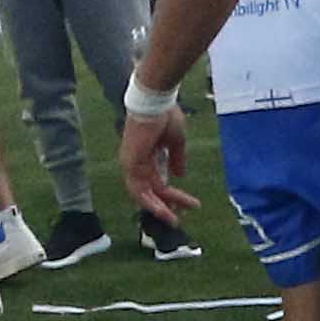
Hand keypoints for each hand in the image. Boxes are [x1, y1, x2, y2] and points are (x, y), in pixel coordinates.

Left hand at [120, 108, 192, 223]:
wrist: (156, 101)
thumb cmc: (166, 115)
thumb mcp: (176, 142)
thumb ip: (177, 159)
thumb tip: (180, 175)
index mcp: (146, 156)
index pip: (158, 181)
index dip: (172, 194)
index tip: (189, 204)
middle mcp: (136, 163)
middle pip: (150, 191)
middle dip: (166, 204)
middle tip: (179, 217)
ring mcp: (131, 164)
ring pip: (144, 194)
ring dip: (160, 208)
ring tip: (174, 219)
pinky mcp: (130, 164)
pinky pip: (139, 190)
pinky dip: (152, 202)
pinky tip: (165, 210)